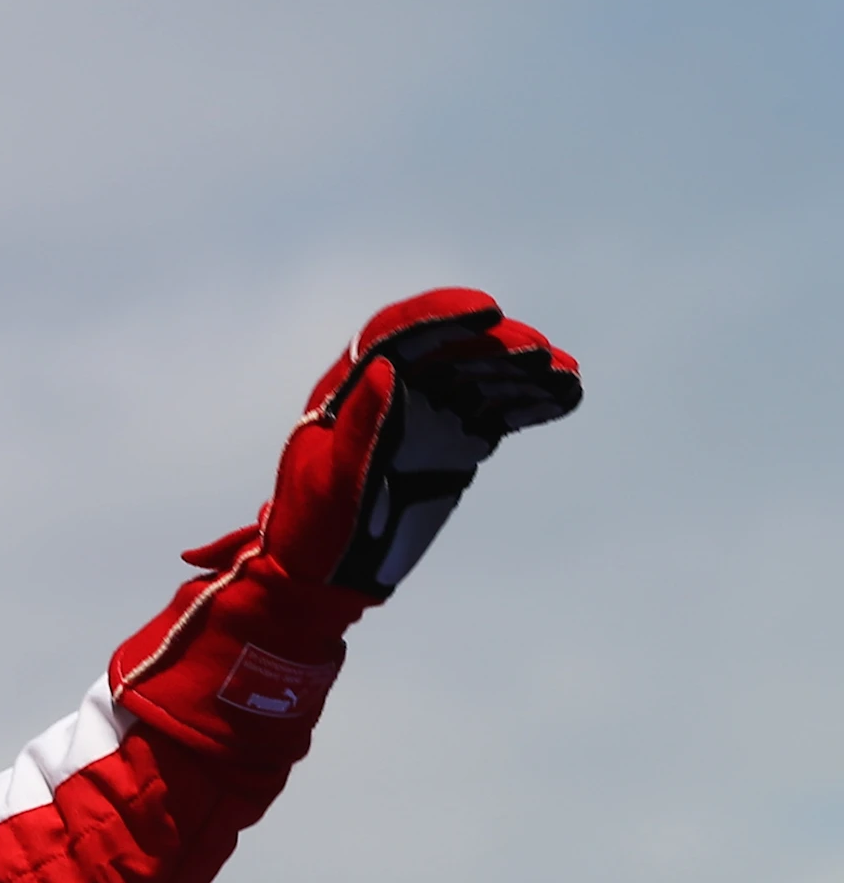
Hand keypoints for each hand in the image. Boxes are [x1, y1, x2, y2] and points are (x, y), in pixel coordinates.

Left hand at [268, 288, 582, 599]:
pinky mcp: (452, 440)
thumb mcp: (331, 484)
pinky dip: (529, 404)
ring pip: (479, 377)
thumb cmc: (314, 528)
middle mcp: (390, 391)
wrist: (324, 572)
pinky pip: (495, 411)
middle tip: (542, 355)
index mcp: (348, 390)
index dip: (441, 315)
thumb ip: (360, 429)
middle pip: (449, 350)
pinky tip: (563, 400)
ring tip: (567, 378)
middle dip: (496, 345)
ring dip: (523, 373)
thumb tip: (386, 368)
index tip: (489, 310)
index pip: (395, 333)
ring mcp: (425, 414)